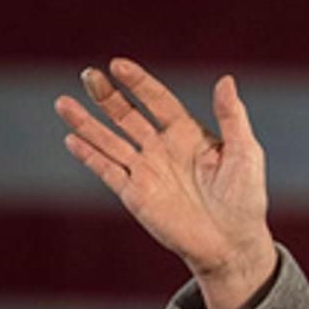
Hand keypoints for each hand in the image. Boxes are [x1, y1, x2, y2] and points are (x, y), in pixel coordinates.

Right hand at [53, 58, 275, 308]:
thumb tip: (225, 79)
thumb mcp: (245, 152)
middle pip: (127, 115)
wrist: (232, 243)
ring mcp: (146, 171)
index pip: (157, 100)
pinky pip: (107, 171)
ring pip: (109, 140)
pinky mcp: (135, 195)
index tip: (118, 65)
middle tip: (88, 75)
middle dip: (107, 96)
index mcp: (188, 133)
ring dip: (86, 123)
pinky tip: (72, 140)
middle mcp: (162, 148)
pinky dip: (89, 156)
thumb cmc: (245, 197)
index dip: (139, 83)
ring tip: (63, 103)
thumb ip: (232, 116)